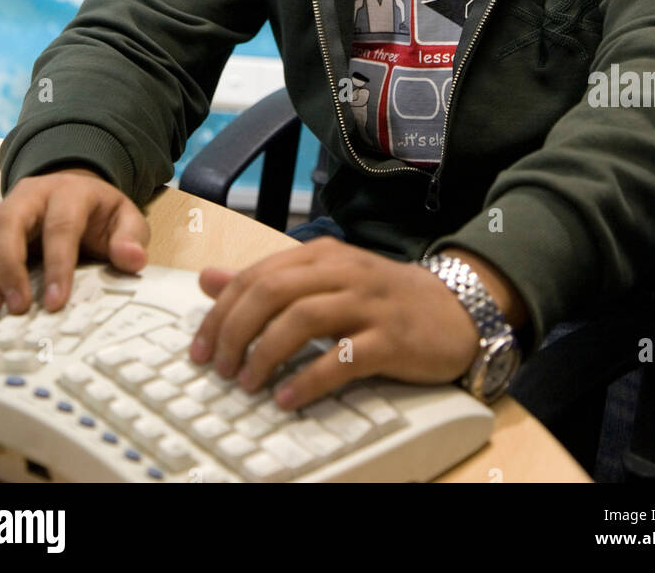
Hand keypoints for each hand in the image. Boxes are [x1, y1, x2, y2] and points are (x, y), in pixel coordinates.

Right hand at [0, 168, 149, 314]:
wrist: (75, 194)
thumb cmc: (99, 214)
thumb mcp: (125, 219)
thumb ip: (132, 237)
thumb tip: (132, 258)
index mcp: (69, 192)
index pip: (61, 225)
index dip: (58, 264)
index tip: (56, 302)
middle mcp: (30, 195)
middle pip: (9, 223)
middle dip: (9, 267)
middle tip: (16, 307)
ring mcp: (3, 208)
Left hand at [189, 237, 480, 410]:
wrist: (455, 308)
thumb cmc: (383, 298)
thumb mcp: (324, 279)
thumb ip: (268, 279)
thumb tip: (208, 280)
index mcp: (322, 256)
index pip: (257, 275)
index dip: (221, 312)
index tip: (199, 348)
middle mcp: (343, 272)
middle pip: (274, 292)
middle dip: (235, 331)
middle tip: (218, 367)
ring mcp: (368, 304)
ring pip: (304, 319)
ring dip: (267, 353)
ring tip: (248, 383)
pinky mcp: (391, 339)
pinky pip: (344, 358)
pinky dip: (309, 379)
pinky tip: (289, 397)